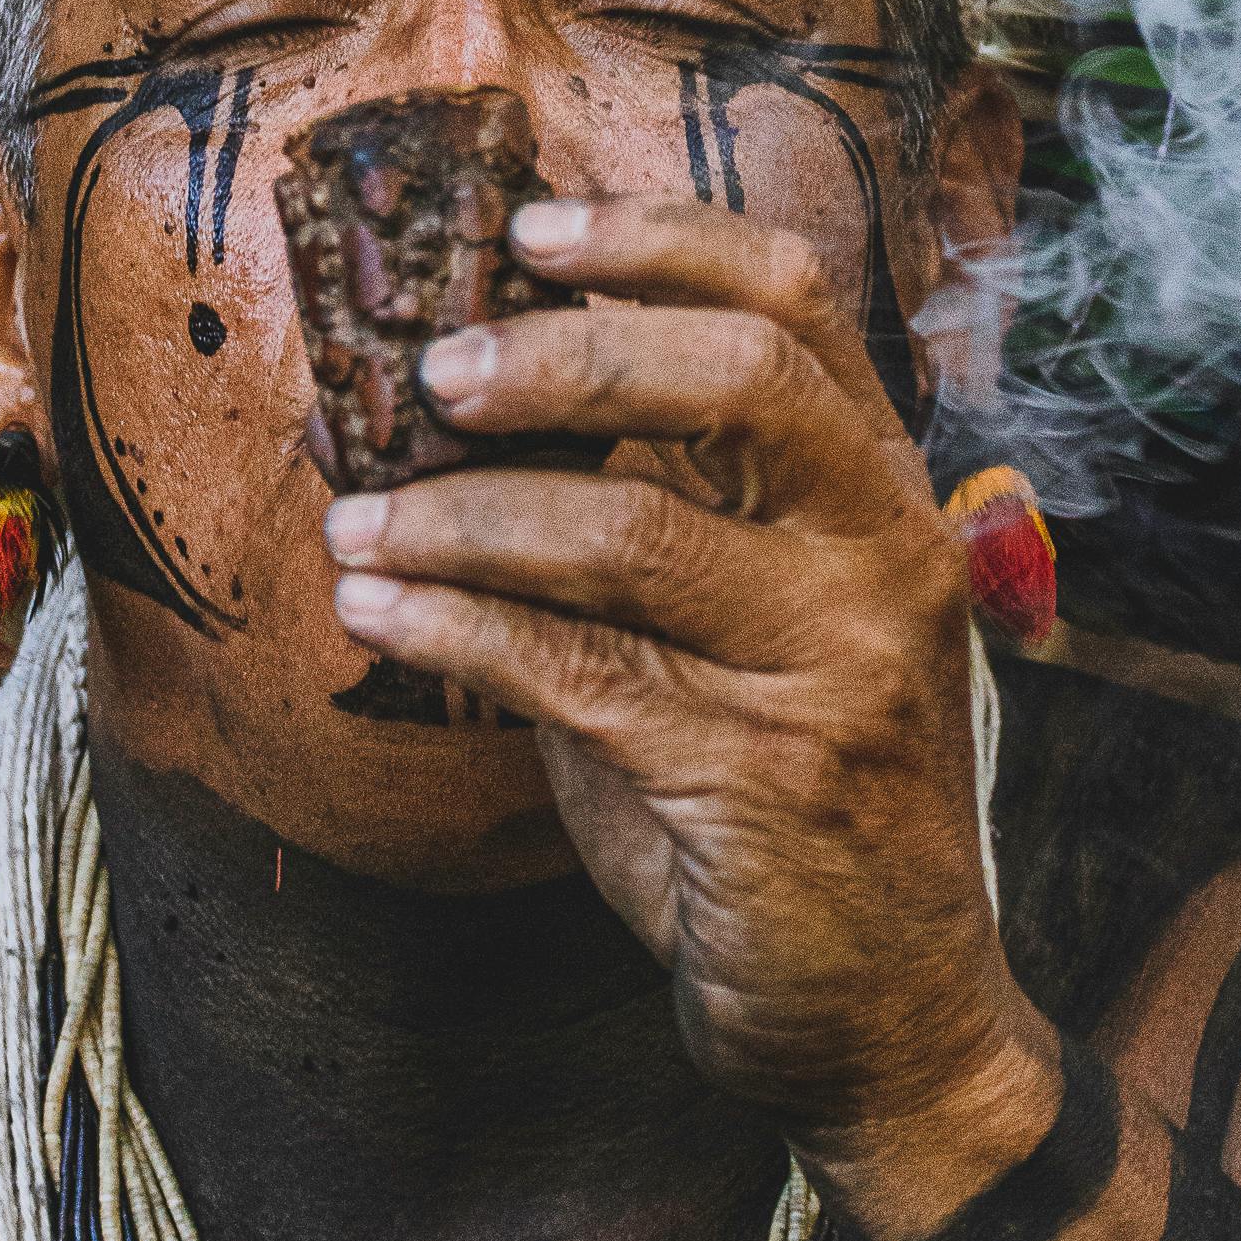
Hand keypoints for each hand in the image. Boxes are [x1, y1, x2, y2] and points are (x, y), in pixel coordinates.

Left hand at [323, 194, 1060, 1238]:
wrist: (879, 1013)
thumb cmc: (778, 794)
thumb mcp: (737, 625)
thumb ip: (648, 511)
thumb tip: (454, 406)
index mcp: (878, 491)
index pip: (793, 301)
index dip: (659, 238)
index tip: (530, 227)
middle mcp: (882, 556)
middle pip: (738, 376)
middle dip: (565, 354)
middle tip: (434, 374)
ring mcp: (840, 668)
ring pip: (636, 532)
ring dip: (464, 515)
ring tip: (358, 526)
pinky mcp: (766, 783)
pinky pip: (579, 674)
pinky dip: (455, 633)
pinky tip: (374, 616)